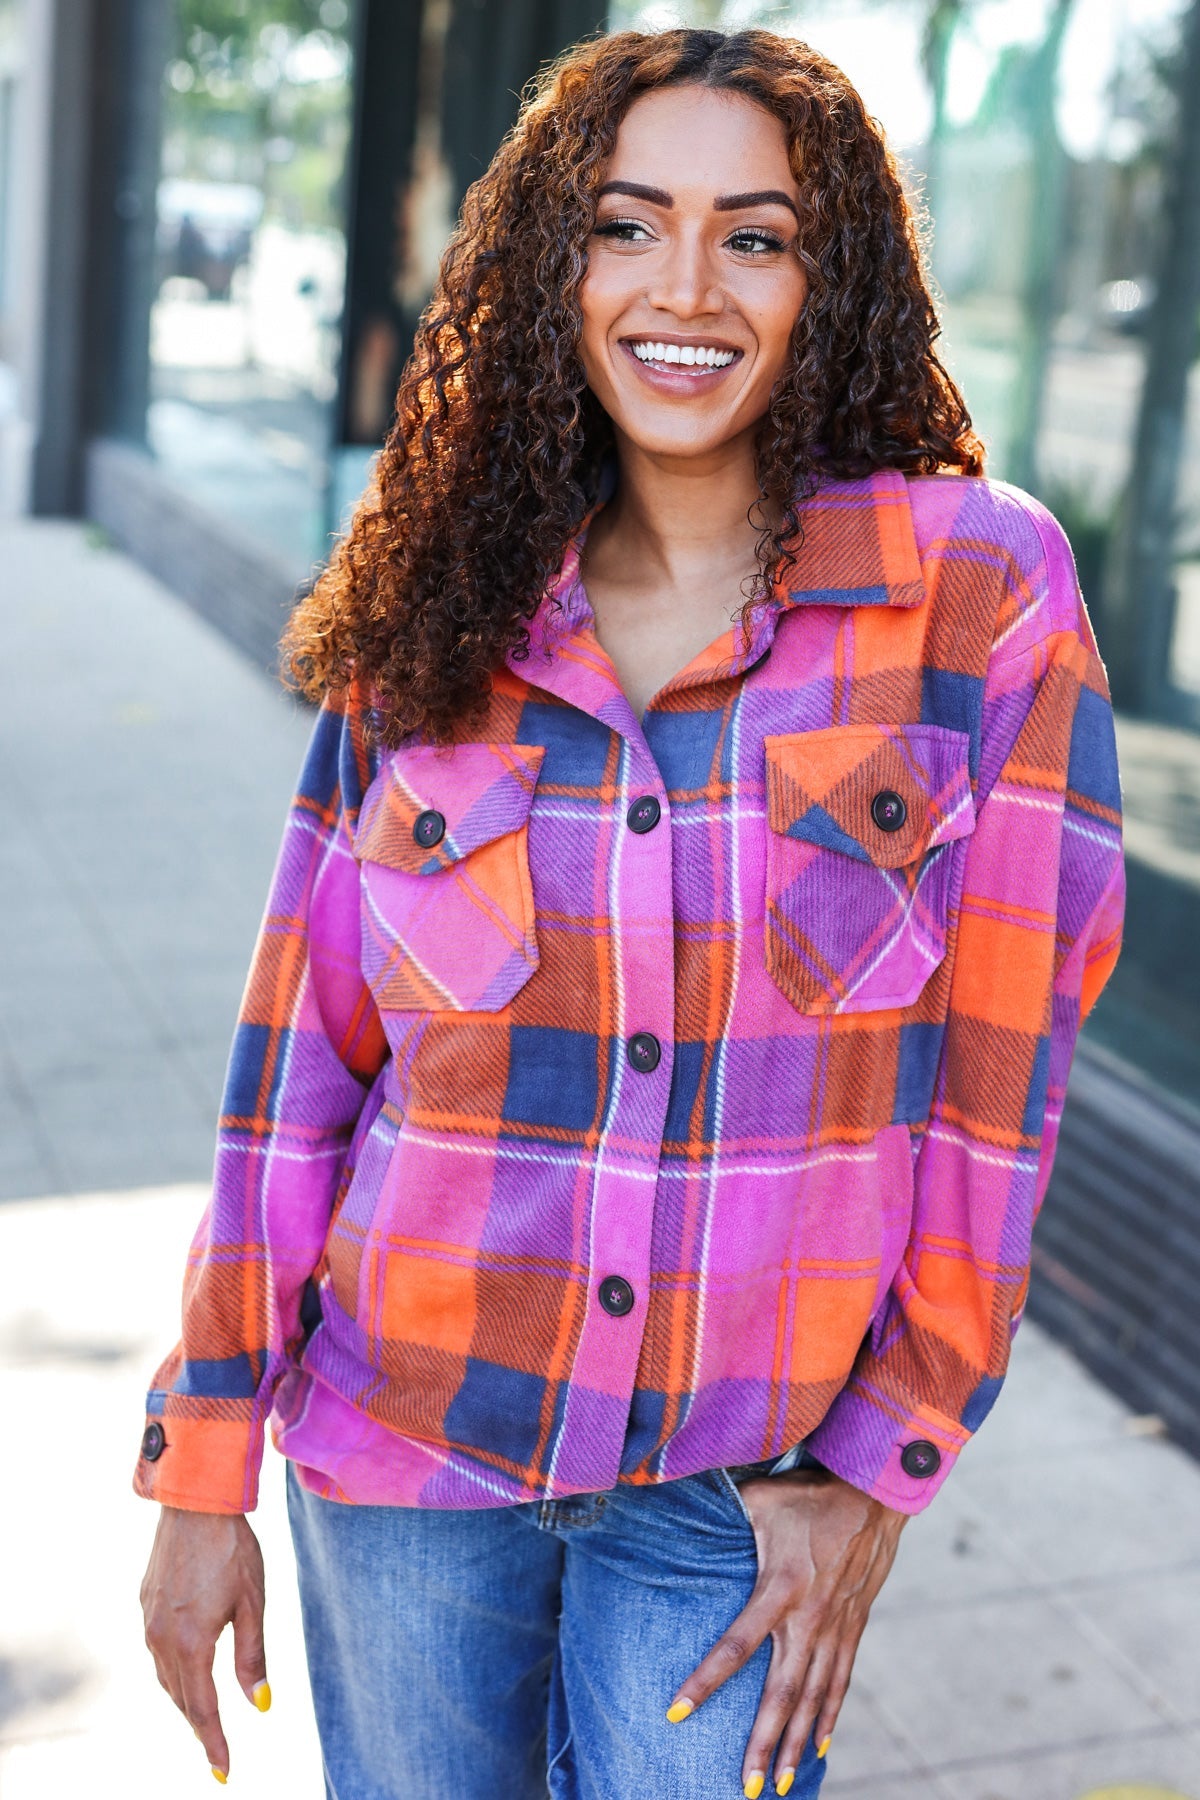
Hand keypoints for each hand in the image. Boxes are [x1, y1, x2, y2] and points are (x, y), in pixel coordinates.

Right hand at [140, 1506, 269, 1781]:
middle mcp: (161, 1638)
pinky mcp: (145, 1603)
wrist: (195, 1502)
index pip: (202, 1708)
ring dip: (184, 1699)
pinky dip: (173, 1670)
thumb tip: (260, 1705)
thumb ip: (253, 1657)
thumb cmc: (232, 1548)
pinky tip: (186, 1668)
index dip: (214, 1742)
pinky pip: (157, 1650)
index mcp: (190, 1642)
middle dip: (199, 1725)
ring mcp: (148, 1620)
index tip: (223, 1773)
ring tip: (205, 1716)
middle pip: (180, 1697)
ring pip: (165, 1676)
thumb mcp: (252, 1603)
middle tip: (217, 1750)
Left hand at [668, 1469, 906, 1795]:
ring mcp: (835, 1626)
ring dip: (794, 1742)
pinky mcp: (854, 1625)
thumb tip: (679, 1497)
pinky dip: (828, 1716)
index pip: (736, 1645)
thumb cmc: (809, 1493)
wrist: (874, 1493)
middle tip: (747, 1786)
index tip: (677, 1711)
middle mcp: (809, 1617)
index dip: (706, 1681)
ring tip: (777, 1783)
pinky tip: (818, 1747)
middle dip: (762, 1742)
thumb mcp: (761, 1497)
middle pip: (781, 1692)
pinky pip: (841, 1680)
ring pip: (813, 1697)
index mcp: (779, 1588)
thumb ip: (723, 1508)